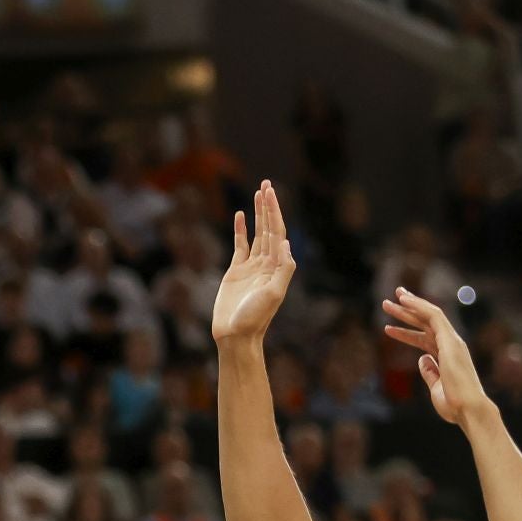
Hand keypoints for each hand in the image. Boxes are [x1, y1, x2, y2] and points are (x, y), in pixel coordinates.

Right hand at [211, 180, 295, 343]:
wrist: (236, 336)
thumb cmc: (256, 319)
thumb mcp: (274, 294)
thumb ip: (283, 269)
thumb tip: (285, 243)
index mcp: (277, 267)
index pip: (278, 232)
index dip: (275, 211)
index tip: (271, 193)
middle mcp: (266, 263)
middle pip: (269, 228)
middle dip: (268, 206)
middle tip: (266, 183)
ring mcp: (251, 267)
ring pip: (256, 234)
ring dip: (258, 214)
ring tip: (258, 193)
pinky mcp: (236, 272)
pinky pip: (240, 245)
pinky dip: (241, 230)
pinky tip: (241, 216)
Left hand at [381, 288, 489, 425]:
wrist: (468, 410)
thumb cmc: (454, 404)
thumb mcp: (436, 387)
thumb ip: (430, 372)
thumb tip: (422, 359)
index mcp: (447, 357)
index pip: (424, 339)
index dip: (406, 333)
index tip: (388, 328)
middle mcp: (452, 345)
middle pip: (425, 324)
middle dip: (406, 313)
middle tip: (387, 304)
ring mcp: (452, 341)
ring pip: (428, 315)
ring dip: (408, 306)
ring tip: (388, 302)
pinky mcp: (451, 340)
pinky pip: (434, 315)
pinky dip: (419, 305)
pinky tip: (404, 300)